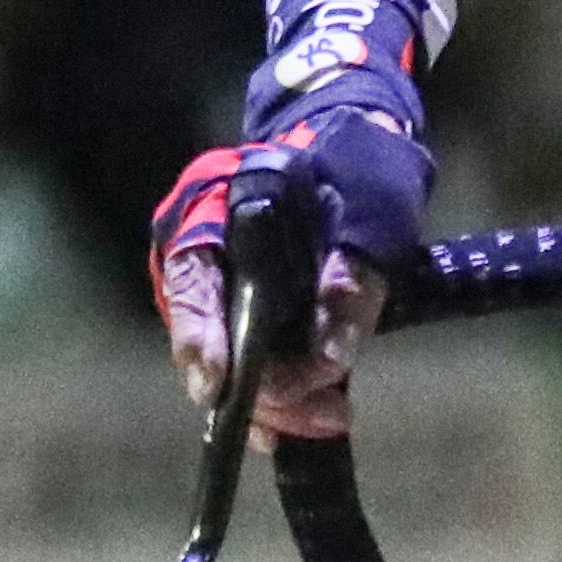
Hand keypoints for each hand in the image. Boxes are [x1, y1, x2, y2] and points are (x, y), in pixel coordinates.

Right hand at [149, 68, 434, 438]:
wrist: (364, 146)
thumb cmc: (362, 161)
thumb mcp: (373, 203)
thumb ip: (355, 270)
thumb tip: (332, 355)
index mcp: (213, 204)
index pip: (189, 275)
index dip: (198, 335)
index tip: (216, 387)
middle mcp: (204, 252)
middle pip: (207, 336)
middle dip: (262, 387)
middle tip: (322, 411)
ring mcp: (224, 287)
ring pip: (232, 362)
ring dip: (280, 400)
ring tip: (332, 415)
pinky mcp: (253, 314)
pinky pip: (256, 365)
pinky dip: (285, 394)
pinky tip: (318, 414)